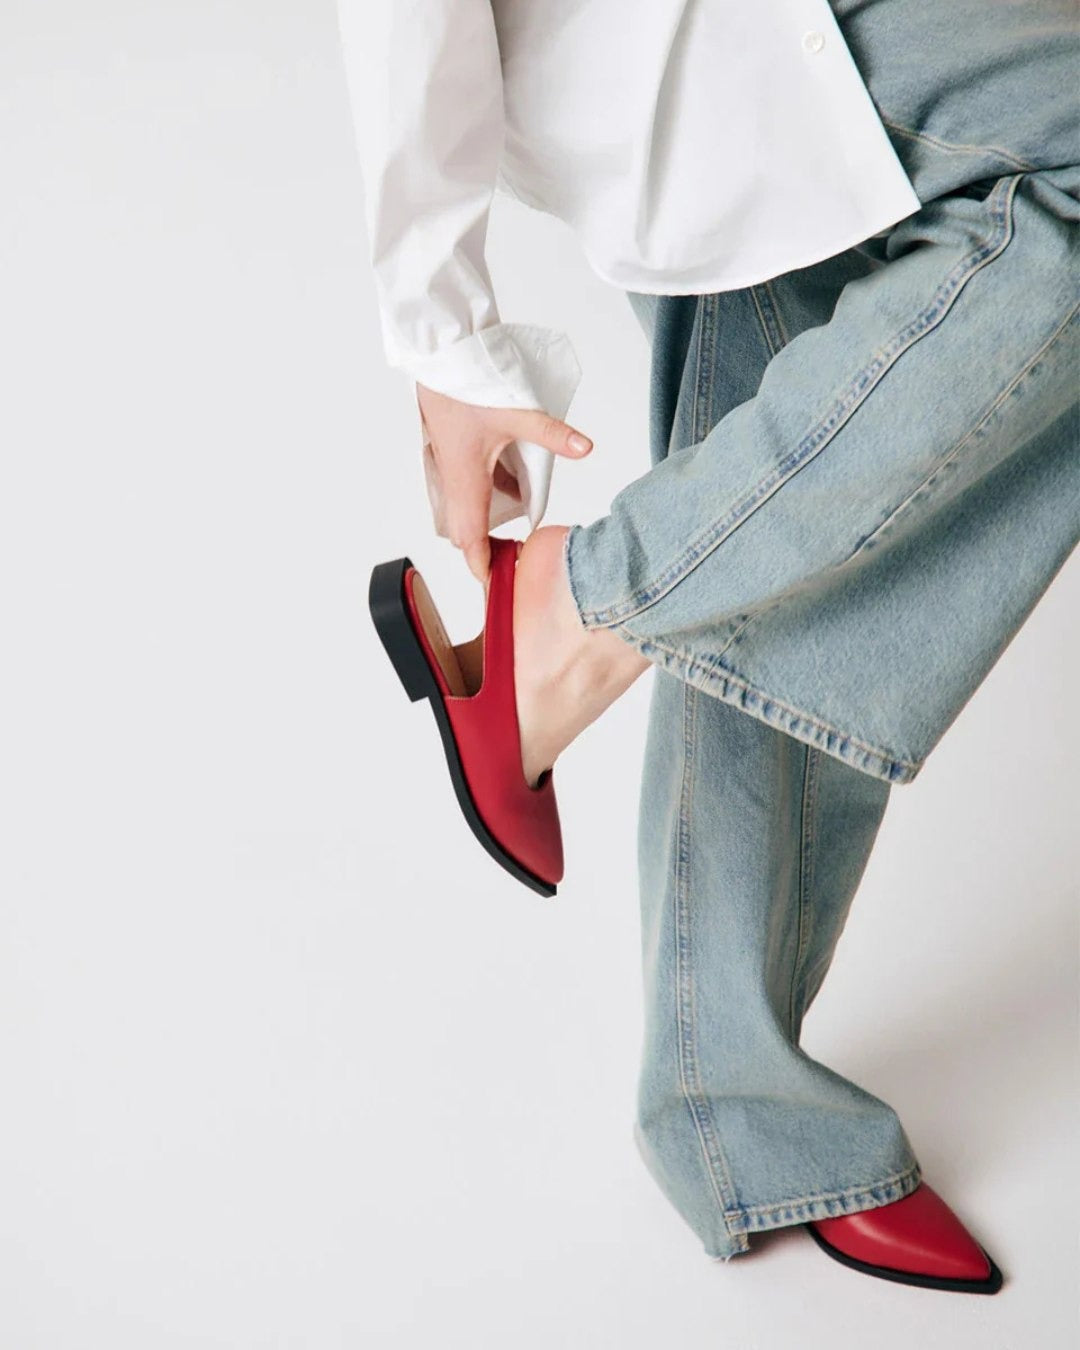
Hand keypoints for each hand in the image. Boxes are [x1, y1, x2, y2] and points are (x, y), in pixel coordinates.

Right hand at [415, 382, 592, 581]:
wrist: (436, 355)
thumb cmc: (465, 383)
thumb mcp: (514, 411)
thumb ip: (551, 433)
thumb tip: (584, 448)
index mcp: (465, 479)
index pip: (469, 540)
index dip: (480, 566)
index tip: (494, 584)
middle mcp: (452, 479)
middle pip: (463, 532)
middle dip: (483, 551)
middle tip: (511, 560)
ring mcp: (447, 466)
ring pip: (462, 510)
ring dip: (483, 523)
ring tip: (512, 533)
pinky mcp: (449, 452)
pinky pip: (465, 488)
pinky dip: (485, 495)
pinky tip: (511, 483)